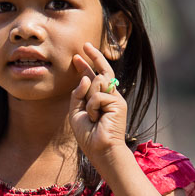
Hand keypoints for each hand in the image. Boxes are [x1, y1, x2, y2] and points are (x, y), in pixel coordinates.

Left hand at [69, 42, 128, 160]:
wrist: (100, 150)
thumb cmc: (88, 135)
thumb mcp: (76, 113)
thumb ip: (78, 95)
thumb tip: (86, 77)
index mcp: (100, 100)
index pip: (93, 78)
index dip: (85, 66)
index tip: (77, 56)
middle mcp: (110, 96)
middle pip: (102, 72)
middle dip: (94, 57)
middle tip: (85, 44)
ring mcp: (115, 99)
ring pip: (98, 83)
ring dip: (89, 98)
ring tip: (92, 116)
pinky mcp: (118, 102)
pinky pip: (97, 96)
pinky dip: (92, 107)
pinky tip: (96, 118)